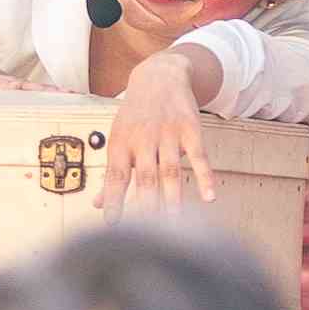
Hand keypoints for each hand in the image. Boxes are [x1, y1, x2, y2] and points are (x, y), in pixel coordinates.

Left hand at [96, 51, 214, 214]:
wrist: (159, 76)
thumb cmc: (135, 115)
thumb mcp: (118, 139)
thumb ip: (112, 174)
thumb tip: (99, 205)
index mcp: (121, 143)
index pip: (116, 176)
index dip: (114, 200)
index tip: (112, 224)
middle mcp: (143, 138)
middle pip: (145, 176)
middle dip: (147, 205)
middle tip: (149, 233)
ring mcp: (168, 133)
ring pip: (171, 170)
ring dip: (174, 197)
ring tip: (175, 222)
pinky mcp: (191, 129)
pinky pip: (199, 156)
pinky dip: (205, 176)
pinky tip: (209, 196)